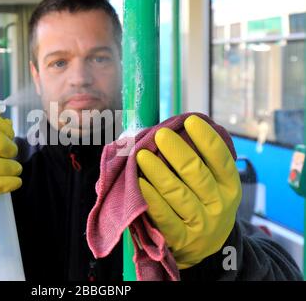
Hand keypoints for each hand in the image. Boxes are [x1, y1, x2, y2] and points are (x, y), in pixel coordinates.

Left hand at [136, 115, 241, 268]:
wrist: (206, 247)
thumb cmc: (204, 205)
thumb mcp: (215, 186)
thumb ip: (203, 164)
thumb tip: (177, 129)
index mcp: (229, 187)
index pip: (221, 160)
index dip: (207, 139)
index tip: (191, 121)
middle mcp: (219, 205)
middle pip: (196, 174)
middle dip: (178, 151)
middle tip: (161, 134)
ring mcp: (201, 224)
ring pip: (177, 193)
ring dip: (158, 172)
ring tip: (141, 155)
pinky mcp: (182, 239)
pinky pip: (163, 216)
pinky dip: (151, 198)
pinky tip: (138, 183)